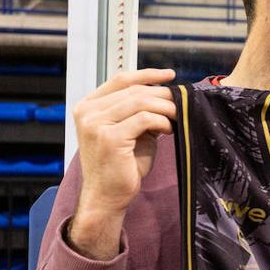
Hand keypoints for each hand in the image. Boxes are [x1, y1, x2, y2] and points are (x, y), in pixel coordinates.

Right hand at [69, 68, 176, 258]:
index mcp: (88, 106)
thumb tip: (166, 93)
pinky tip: (168, 130)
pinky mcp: (109, 138)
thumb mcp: (130, 131)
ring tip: (177, 118)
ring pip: (141, 102)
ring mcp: (95, 124)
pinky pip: (144, 119)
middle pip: (134, 90)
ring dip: (165, 108)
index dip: (148, 74)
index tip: (170, 75)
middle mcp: (87, 112)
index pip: (121, 80)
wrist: (107, 195)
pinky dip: (161, 121)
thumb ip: (139, 111)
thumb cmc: (121, 165)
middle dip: (163, 95)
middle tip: (182, 103)